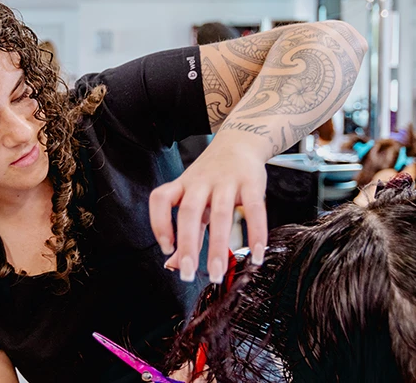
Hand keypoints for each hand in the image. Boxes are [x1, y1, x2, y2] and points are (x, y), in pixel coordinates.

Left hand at [149, 142, 267, 283]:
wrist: (239, 142)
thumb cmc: (212, 178)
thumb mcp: (193, 199)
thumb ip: (184, 232)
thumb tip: (172, 265)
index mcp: (182, 185)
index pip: (160, 199)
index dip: (159, 223)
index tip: (166, 248)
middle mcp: (201, 182)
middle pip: (189, 212)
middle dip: (188, 245)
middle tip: (188, 273)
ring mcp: (226, 181)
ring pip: (221, 214)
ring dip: (218, 247)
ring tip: (217, 273)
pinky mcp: (251, 182)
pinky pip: (254, 209)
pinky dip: (256, 233)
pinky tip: (256, 254)